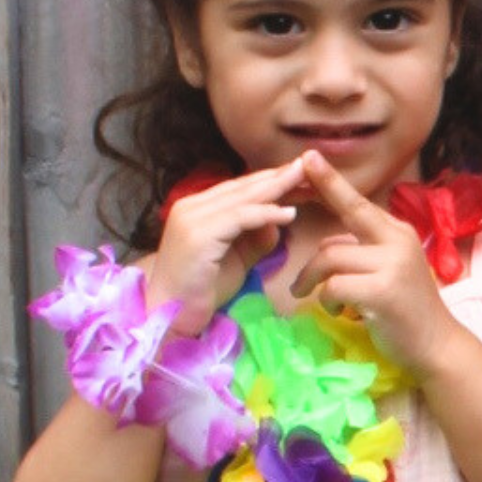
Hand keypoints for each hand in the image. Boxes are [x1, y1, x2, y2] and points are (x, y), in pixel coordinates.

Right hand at [144, 161, 303, 330]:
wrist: (170, 315)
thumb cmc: (203, 290)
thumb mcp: (238, 258)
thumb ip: (257, 237)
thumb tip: (280, 219)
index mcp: (198, 208)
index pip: (241, 188)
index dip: (273, 180)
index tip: (304, 176)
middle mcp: (191, 205)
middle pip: (244, 187)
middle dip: (279, 177)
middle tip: (311, 166)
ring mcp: (192, 217)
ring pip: (243, 197)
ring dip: (277, 187)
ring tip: (306, 180)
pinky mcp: (198, 234)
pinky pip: (239, 218)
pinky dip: (266, 214)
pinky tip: (289, 213)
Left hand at [290, 154, 459, 373]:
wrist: (437, 344)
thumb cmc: (407, 309)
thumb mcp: (388, 270)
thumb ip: (361, 252)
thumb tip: (327, 248)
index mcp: (398, 232)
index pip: (359, 202)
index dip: (332, 180)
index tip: (308, 157)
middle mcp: (397, 241)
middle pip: (345, 218)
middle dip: (321, 195)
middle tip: (281, 201)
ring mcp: (391, 265)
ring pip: (330, 257)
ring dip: (310, 278)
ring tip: (305, 293)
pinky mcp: (381, 291)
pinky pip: (333, 286)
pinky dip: (325, 299)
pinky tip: (335, 309)